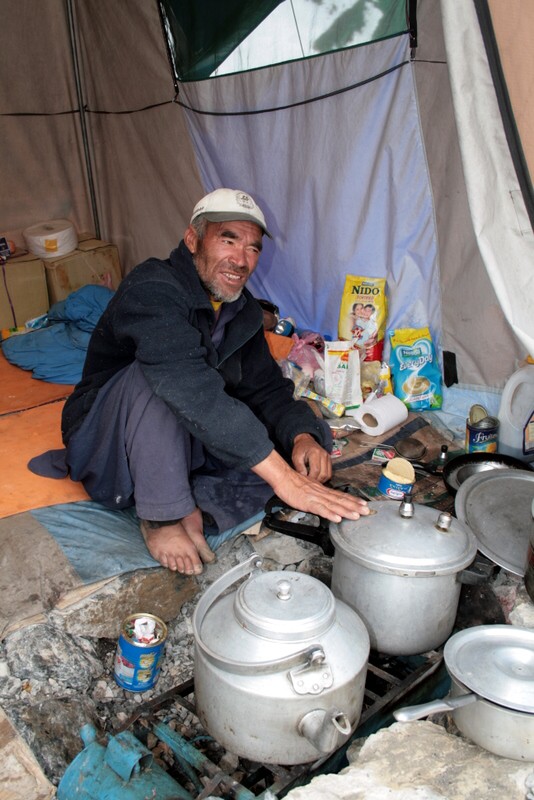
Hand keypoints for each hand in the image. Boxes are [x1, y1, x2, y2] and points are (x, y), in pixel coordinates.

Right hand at [252, 450, 369, 523]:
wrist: (283, 478)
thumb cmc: (293, 484)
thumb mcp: (309, 489)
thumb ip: (318, 496)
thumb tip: (326, 502)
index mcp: (322, 490)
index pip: (340, 496)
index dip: (352, 500)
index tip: (363, 504)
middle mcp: (322, 493)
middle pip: (341, 500)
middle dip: (354, 506)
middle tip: (366, 511)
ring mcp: (316, 498)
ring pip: (334, 505)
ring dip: (346, 511)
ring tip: (357, 515)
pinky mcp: (308, 503)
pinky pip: (320, 509)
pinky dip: (329, 514)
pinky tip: (337, 518)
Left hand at [291, 433, 331, 481]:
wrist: (306, 441)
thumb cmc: (300, 449)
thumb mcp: (296, 457)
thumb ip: (299, 467)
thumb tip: (304, 477)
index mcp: (315, 453)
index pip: (316, 470)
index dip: (311, 478)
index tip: (305, 481)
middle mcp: (324, 455)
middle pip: (323, 474)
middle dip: (316, 481)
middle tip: (308, 482)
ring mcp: (328, 458)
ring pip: (328, 475)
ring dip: (320, 480)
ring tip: (312, 481)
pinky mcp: (329, 461)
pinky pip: (329, 473)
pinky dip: (324, 478)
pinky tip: (316, 478)